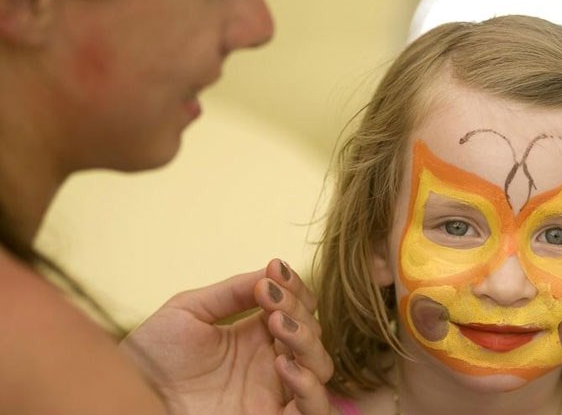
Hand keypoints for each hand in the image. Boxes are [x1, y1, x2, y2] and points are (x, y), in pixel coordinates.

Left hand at [120, 259, 334, 414]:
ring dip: (307, 340)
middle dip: (298, 309)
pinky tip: (282, 363)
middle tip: (269, 297)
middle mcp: (270, 365)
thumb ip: (232, 291)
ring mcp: (274, 395)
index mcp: (255, 337)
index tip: (275, 270)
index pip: (297, 308)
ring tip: (277, 323)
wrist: (131, 397)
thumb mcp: (188, 311)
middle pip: (313, 333)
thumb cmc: (150, 358)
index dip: (294, 287)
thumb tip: (273, 271)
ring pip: (321, 367)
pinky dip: (308, 385)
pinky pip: (314, 411)